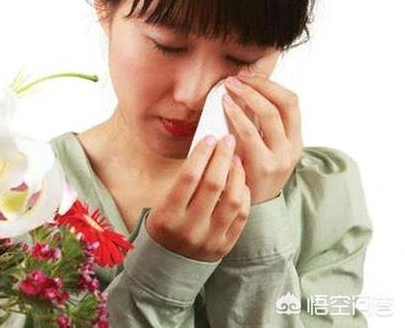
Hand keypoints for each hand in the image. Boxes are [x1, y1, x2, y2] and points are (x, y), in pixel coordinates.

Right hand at [146, 134, 250, 261]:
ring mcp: (210, 239)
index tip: (209, 138)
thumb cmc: (164, 227)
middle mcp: (190, 228)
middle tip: (228, 141)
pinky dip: (244, 195)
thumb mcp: (161, 207)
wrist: (167, 266)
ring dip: (237, 175)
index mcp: (168, 216)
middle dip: (222, 157)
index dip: (201, 154)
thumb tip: (206, 153)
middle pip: (213, 184)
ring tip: (237, 160)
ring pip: (232, 200)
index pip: (189, 177)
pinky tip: (241, 182)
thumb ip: (182, 185)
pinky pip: (242, 216)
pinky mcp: (225, 246)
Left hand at [222, 69, 303, 204]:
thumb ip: (258, 126)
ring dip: (248, 95)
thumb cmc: (251, 175)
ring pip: (269, 115)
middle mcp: (292, 147)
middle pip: (283, 103)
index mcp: (294, 140)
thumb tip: (242, 92)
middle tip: (237, 78)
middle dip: (259, 85)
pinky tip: (226, 106)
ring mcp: (280, 157)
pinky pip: (250, 134)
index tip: (249, 75)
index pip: (291, 102)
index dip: (270, 85)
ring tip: (229, 87)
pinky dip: (238, 115)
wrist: (255, 213)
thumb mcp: (263, 150)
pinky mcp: (264, 166)